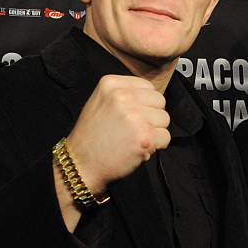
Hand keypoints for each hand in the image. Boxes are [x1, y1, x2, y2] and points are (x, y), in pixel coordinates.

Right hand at [67, 75, 170, 193]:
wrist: (81, 164)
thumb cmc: (92, 136)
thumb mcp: (101, 101)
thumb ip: (125, 94)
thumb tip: (151, 96)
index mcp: (111, 84)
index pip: (148, 86)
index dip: (145, 103)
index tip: (133, 114)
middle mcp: (123, 96)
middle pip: (159, 101)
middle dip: (152, 116)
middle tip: (134, 128)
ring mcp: (134, 116)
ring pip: (165, 119)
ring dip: (155, 131)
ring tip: (134, 138)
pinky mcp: (144, 136)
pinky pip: (166, 137)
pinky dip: (157, 146)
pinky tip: (139, 147)